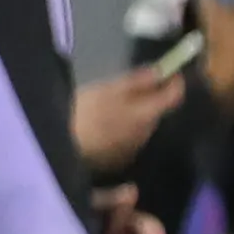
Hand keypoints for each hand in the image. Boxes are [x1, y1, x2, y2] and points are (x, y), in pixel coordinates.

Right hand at [71, 66, 189, 172]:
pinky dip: (122, 132)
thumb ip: (138, 80)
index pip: (174, 97)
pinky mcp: (115, 162)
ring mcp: (130, 151)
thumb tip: (161, 71)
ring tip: (112, 108)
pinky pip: (127, 141)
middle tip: (131, 88)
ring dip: (135, 117)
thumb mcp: (110, 88)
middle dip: (150, 100)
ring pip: (141, 128)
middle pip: (156, 113)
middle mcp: (145, 135)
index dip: (175, 83)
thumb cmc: (84, 112)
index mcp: (146, 115)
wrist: (58, 147)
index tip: (168, 71)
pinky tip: (103, 127)